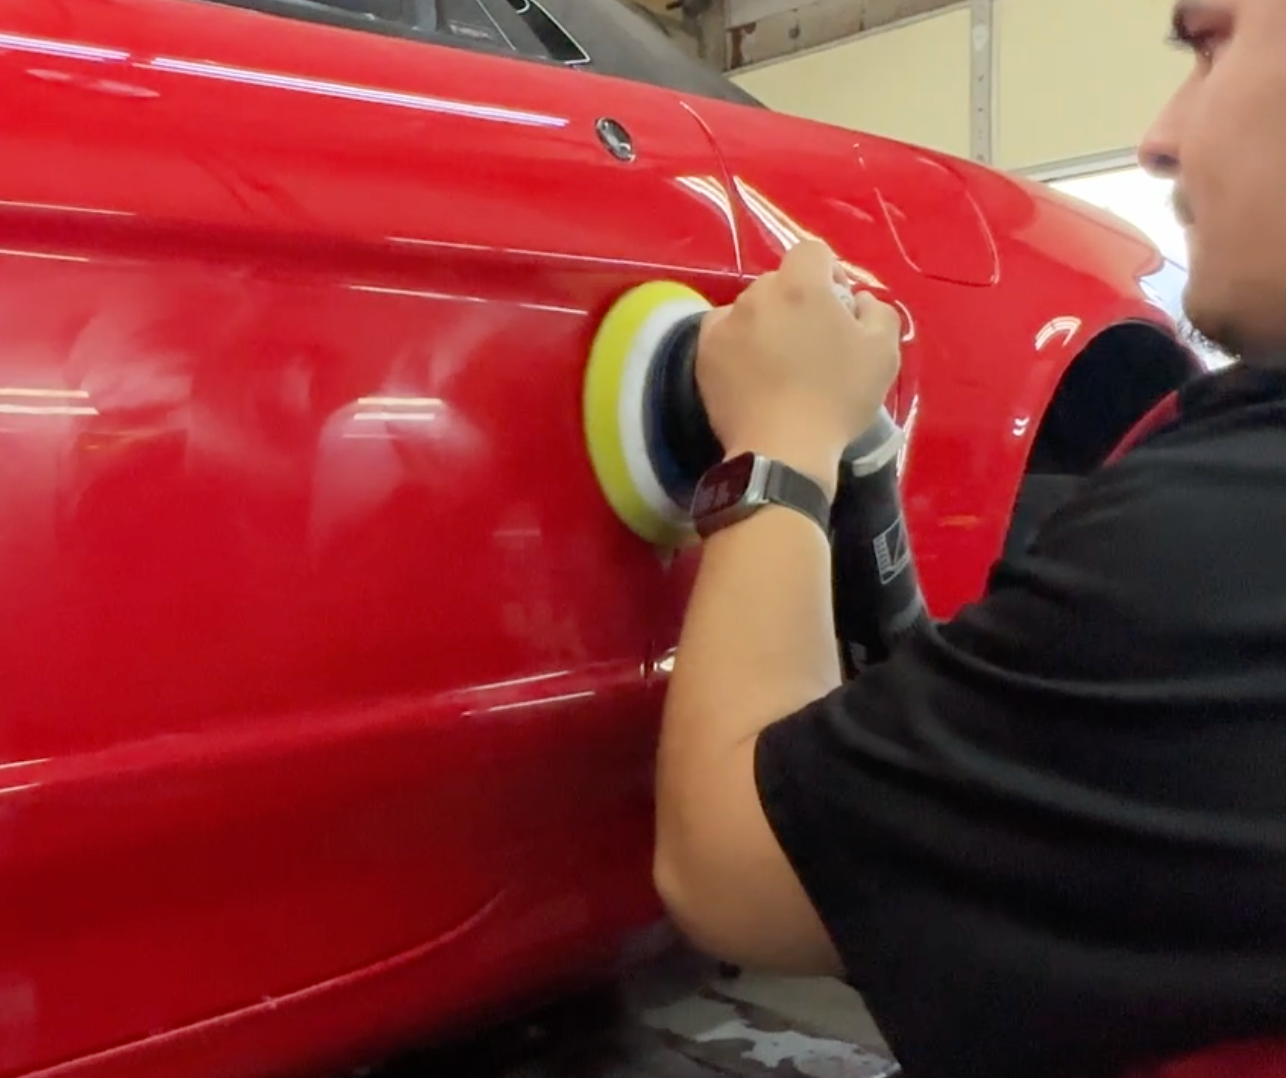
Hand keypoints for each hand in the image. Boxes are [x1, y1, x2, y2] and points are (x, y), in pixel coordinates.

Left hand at [696, 240, 901, 494]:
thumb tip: (858, 300)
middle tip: (811, 340)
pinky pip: (724, 333)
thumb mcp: (884, 353)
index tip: (838, 307)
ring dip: (766, 322)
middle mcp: (757, 293)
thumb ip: (877, 311)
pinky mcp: (704, 352)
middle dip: (797, 300)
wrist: (783, 450)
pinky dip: (737, 344)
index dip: (829, 273)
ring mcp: (725, 322)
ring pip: (750, 308)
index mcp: (801, 285)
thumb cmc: (838, 399)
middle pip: (780, 281)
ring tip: (778, 362)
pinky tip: (750, 372)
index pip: (813, 252)